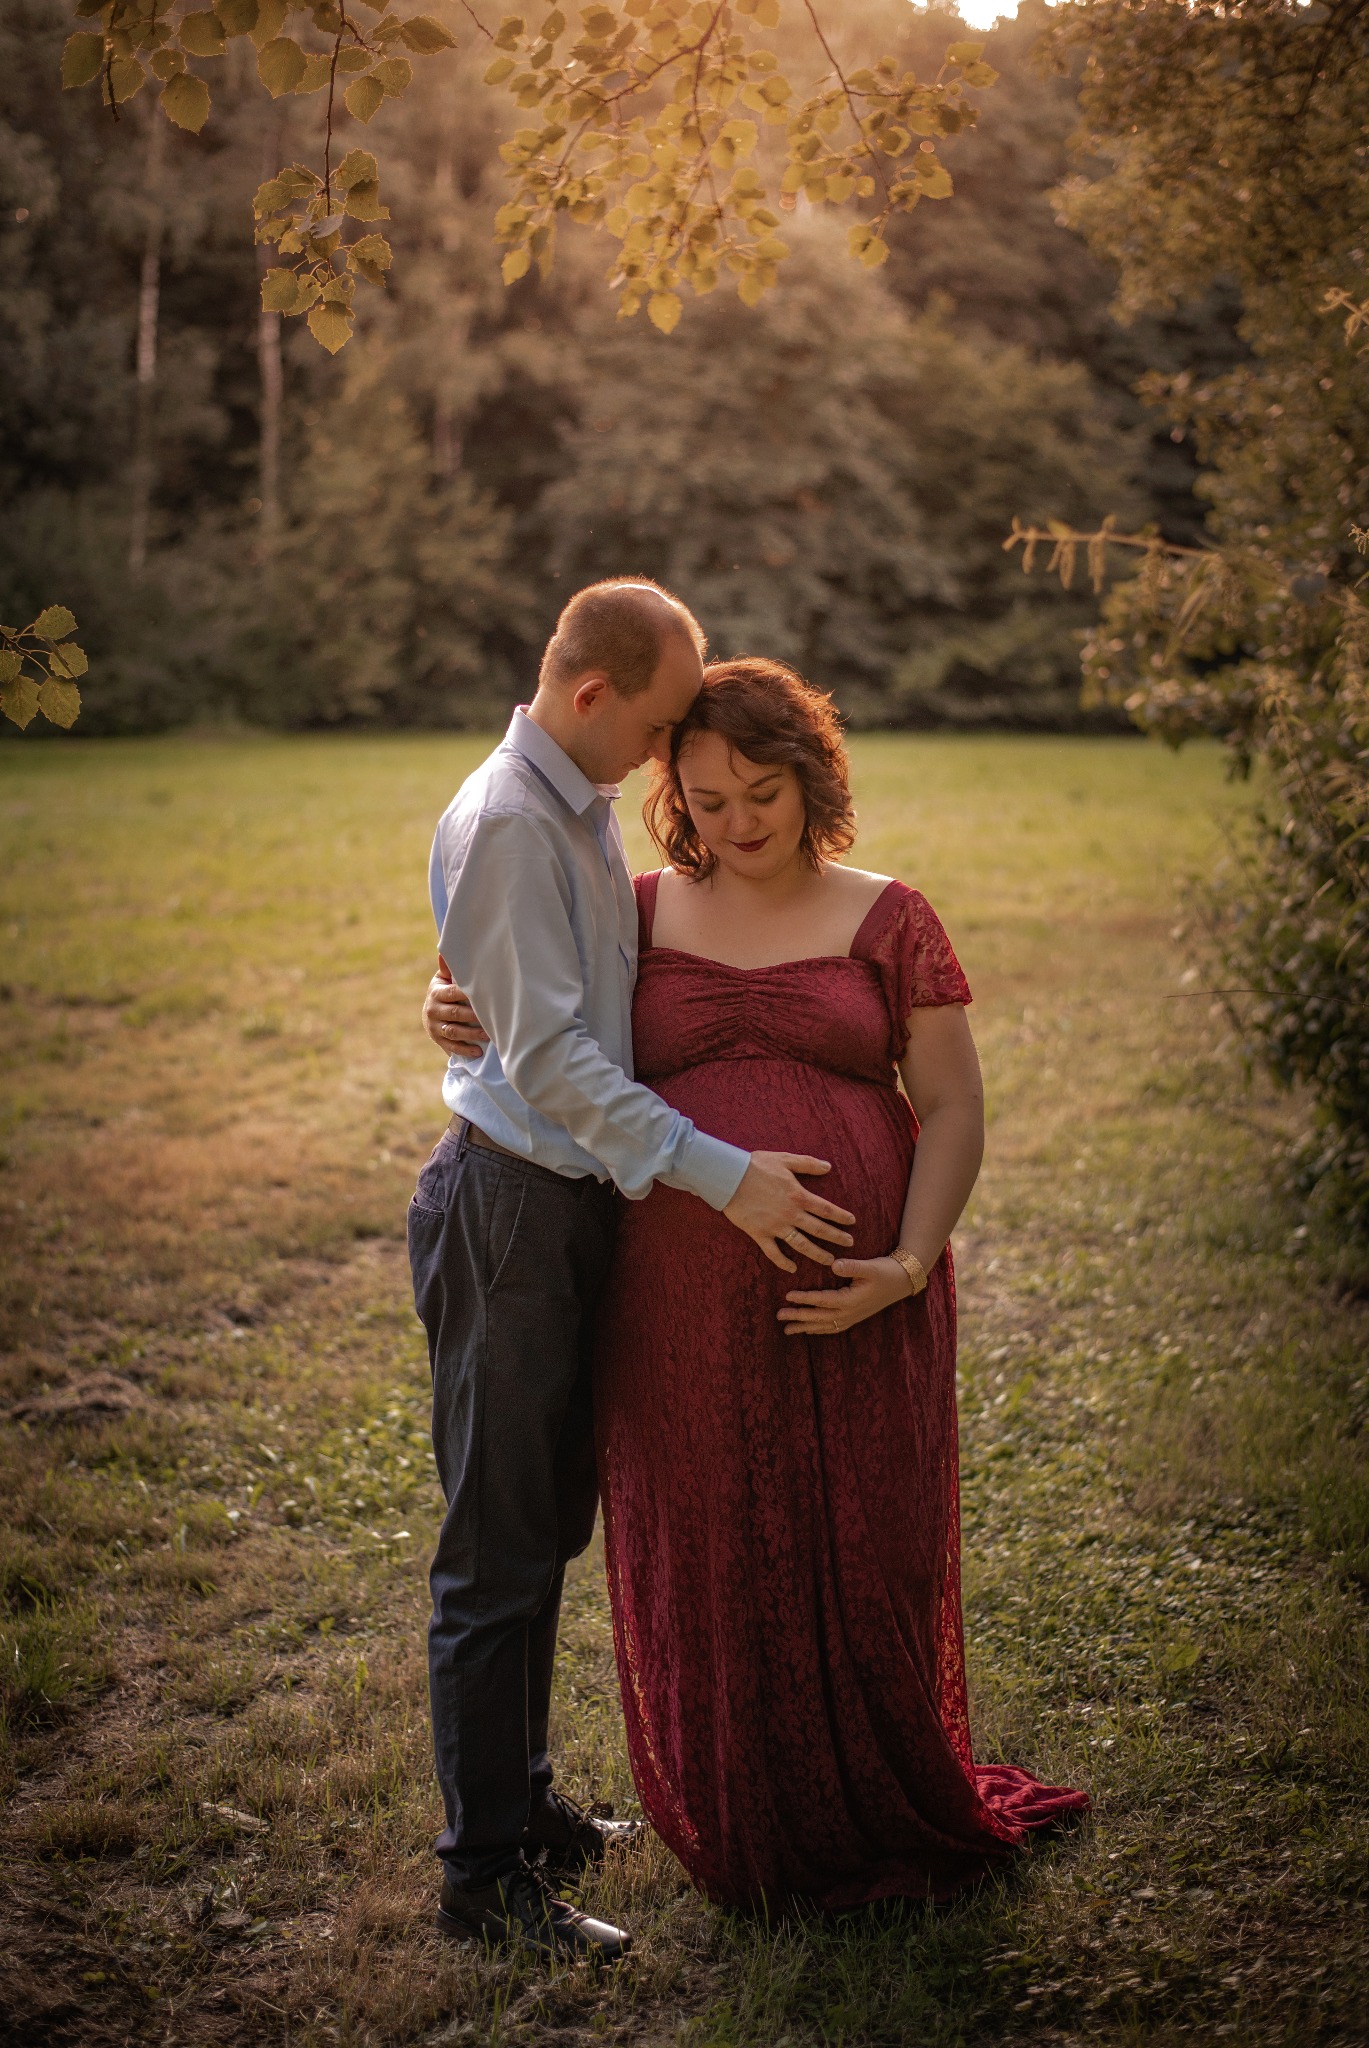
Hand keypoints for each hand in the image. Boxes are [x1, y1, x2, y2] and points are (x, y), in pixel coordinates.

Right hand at [423, 957, 489, 1058]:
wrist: (431, 1014)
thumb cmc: (445, 992)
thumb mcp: (444, 979)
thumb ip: (449, 969)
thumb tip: (444, 951)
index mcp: (436, 992)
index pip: (453, 992)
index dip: (468, 994)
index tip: (485, 994)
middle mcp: (432, 1009)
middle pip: (454, 1013)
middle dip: (473, 1016)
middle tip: (492, 1017)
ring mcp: (434, 1026)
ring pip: (453, 1031)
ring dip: (471, 1034)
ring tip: (488, 1035)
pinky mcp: (438, 1040)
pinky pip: (451, 1046)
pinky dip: (465, 1049)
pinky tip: (478, 1051)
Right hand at [722, 1153, 855, 1273]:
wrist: (728, 1177)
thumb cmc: (756, 1165)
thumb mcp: (785, 1159)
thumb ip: (808, 1164)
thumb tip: (828, 1167)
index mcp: (798, 1195)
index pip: (826, 1209)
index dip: (841, 1216)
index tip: (852, 1222)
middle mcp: (790, 1214)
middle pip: (819, 1230)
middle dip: (837, 1237)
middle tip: (850, 1244)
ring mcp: (775, 1226)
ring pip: (802, 1245)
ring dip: (817, 1254)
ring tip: (830, 1260)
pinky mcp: (760, 1234)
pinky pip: (774, 1253)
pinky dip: (783, 1262)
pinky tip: (793, 1269)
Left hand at [778, 1255, 914, 1337]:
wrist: (902, 1281)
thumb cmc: (885, 1271)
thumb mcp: (870, 1267)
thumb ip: (852, 1267)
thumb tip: (833, 1265)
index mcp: (851, 1300)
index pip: (822, 1301)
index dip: (804, 1299)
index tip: (787, 1296)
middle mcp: (849, 1312)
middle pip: (819, 1317)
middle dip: (798, 1317)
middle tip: (779, 1316)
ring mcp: (852, 1317)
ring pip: (824, 1326)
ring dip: (805, 1327)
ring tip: (787, 1329)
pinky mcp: (854, 1317)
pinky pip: (832, 1328)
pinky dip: (819, 1330)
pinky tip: (808, 1330)